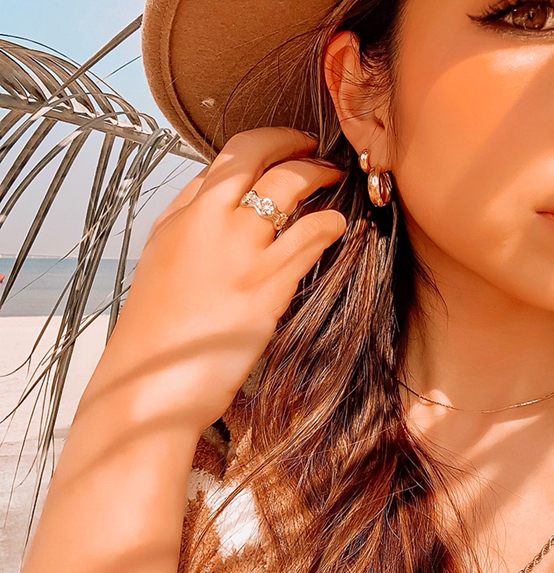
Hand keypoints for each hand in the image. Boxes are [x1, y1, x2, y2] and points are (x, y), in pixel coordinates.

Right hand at [100, 127, 346, 431]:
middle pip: (255, 154)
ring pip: (290, 184)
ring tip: (331, 180)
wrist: (151, 384)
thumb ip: (190, 231)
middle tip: (312, 147)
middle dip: (291, 141)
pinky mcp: (266, 286)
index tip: (280, 149)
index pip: (223, 161)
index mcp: (179, 218)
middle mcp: (206, 222)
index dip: (260, 147)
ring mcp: (239, 251)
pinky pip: (311, 236)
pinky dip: (328, 223)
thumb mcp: (163, 267)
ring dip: (318, 175)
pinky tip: (336, 226)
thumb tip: (220, 206)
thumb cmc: (157, 338)